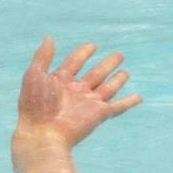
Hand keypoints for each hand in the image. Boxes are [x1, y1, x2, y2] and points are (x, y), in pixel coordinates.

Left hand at [16, 36, 141, 148]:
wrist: (41, 134)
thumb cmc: (34, 107)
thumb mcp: (34, 75)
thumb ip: (42, 57)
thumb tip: (50, 38)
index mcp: (61, 81)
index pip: (75, 62)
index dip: (83, 53)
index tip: (92, 46)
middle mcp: (76, 91)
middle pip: (96, 74)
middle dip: (107, 64)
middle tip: (120, 55)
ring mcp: (88, 103)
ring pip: (108, 88)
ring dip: (117, 80)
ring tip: (126, 73)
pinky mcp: (98, 115)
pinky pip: (117, 107)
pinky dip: (129, 102)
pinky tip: (139, 98)